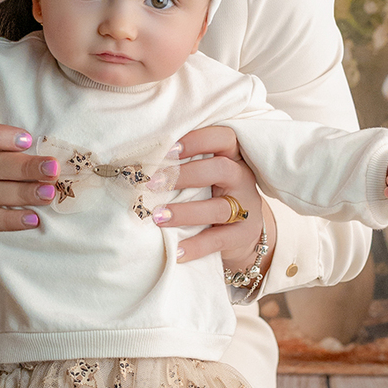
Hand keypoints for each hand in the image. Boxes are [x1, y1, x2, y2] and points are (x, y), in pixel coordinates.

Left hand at [153, 125, 273, 270]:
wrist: (243, 233)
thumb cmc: (213, 195)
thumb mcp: (206, 177)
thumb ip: (185, 166)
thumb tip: (141, 165)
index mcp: (233, 157)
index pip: (223, 137)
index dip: (197, 140)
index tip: (168, 149)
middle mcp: (242, 178)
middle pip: (220, 169)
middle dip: (184, 175)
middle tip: (152, 183)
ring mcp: (246, 207)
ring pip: (219, 208)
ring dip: (185, 212)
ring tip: (158, 217)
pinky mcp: (243, 235)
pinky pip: (219, 240)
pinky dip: (196, 246)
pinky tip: (176, 250)